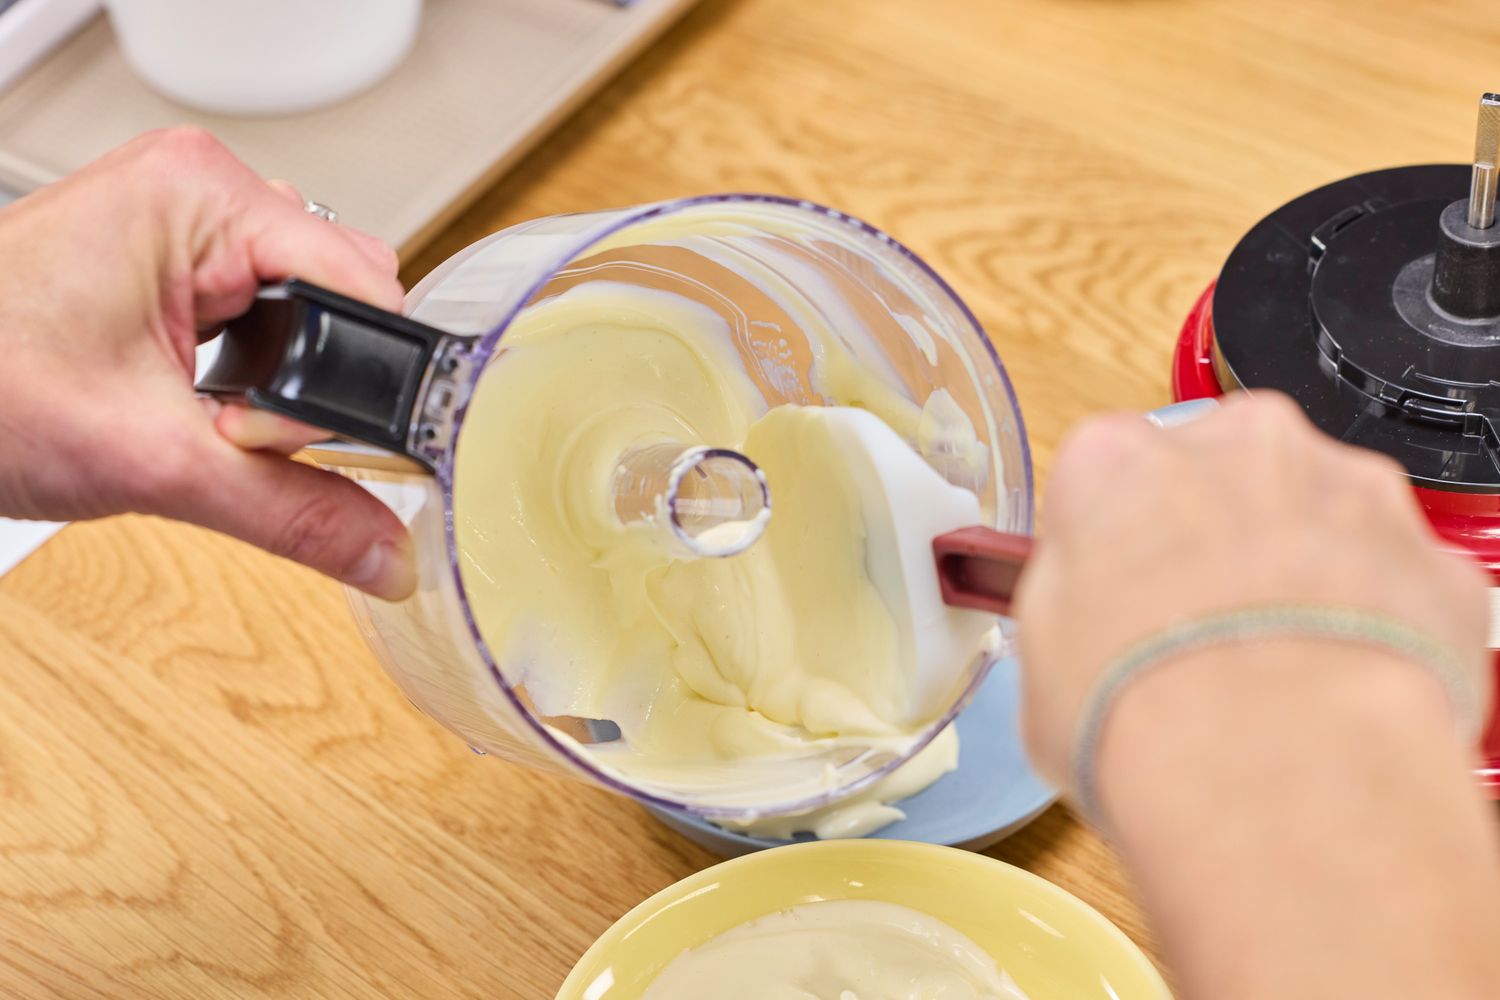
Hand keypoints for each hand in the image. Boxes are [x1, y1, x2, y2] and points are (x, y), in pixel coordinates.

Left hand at [0, 128, 415, 598]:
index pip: (362, 284)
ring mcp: (187, 221)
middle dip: (313, 381)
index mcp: (204, 196)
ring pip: (312, 309)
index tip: (274, 436)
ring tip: (202, 408)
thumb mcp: (151, 461)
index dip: (344, 377)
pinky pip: (267, 311)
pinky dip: (254, 370)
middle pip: (347, 295)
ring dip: (282, 378)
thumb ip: (292, 511)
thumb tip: (389, 552)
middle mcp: (203, 189)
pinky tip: (201, 395)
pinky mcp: (174, 257)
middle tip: (226, 425)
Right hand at [1014, 391, 1491, 791]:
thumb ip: (1070, 599)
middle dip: (1217, 540)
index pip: (1109, 476)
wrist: (1274, 767)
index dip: (1116, 544)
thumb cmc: (1142, 711)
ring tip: (1280, 677)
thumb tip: (1089, 611)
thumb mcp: (1041, 660)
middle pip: (1224, 476)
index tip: (1120, 594)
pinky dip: (1381, 626)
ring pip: (1320, 517)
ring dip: (1303, 576)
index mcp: (1118, 460)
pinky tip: (1344, 693)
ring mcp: (1349, 491)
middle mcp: (1239, 447)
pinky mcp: (1434, 555)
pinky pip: (1398, 581)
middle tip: (1202, 635)